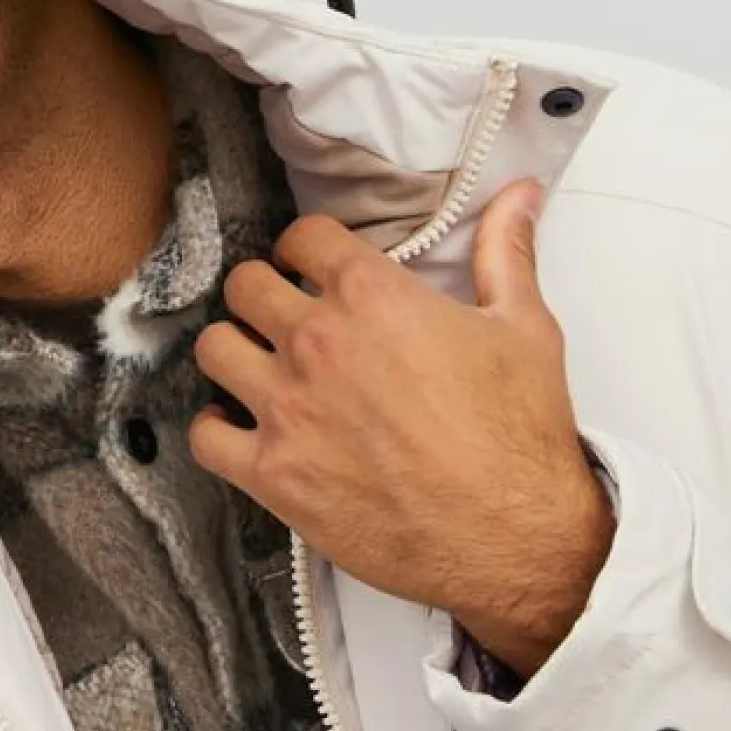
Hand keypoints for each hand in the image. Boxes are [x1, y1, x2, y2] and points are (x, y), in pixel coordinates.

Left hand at [188, 179, 614, 676]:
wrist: (511, 536)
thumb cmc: (518, 437)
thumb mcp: (525, 328)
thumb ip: (505, 252)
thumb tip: (518, 194)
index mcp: (372, 296)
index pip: (303, 237)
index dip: (305, 248)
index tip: (309, 264)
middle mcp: (317, 343)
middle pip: (244, 286)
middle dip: (260, 292)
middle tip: (279, 314)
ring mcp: (287, 409)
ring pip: (213, 349)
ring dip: (231, 351)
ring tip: (256, 365)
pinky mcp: (272, 473)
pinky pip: (204, 436)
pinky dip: (214, 429)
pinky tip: (238, 428)